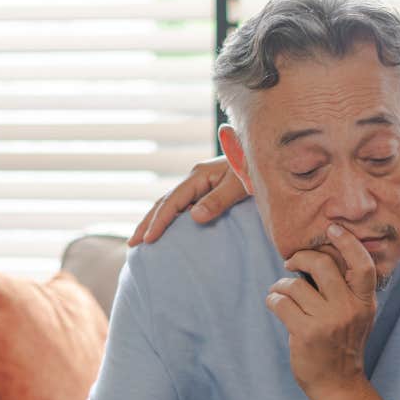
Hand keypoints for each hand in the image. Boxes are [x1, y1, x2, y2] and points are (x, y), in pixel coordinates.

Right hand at [129, 157, 249, 246]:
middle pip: (164, 202)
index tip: (148, 240)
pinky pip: (182, 205)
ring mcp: (199, 184)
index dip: (159, 221)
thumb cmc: (255, 170)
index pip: (172, 201)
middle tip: (132, 243)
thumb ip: (218, 200)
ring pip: (170, 204)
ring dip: (154, 220)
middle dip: (147, 222)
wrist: (266, 156)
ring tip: (141, 239)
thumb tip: (194, 216)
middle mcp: (195, 178)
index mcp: (199, 175)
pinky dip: (170, 218)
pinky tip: (166, 230)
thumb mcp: (240, 186)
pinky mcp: (206, 190)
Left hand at [266, 224, 378, 394]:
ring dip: (282, 286)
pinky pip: (280, 302)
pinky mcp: (306, 332)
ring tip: (281, 293)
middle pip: (323, 265)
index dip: (348, 243)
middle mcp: (349, 309)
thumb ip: (347, 289)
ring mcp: (328, 321)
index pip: (362, 264)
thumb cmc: (343, 344)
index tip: (333, 229)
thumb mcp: (357, 315)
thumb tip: (320, 255)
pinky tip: (276, 305)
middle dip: (301, 258)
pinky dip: (273, 300)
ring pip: (295, 284)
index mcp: (364, 302)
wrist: (338, 384)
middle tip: (292, 263)